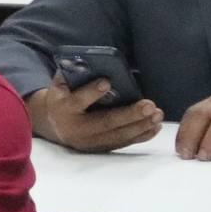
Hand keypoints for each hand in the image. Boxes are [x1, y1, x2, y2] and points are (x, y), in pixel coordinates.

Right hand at [27, 75, 163, 152]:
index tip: (107, 82)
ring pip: (117, 135)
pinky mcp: (99, 148)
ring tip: (157, 114)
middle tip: (149, 105)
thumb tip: (94, 63)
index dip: (91, 92)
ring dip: (140, 125)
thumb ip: (73, 74)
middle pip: (104, 122)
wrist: (53, 123)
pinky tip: (154, 126)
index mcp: (62, 107)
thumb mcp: (62, 84)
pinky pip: (123, 143)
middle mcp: (75, 127)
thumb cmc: (64, 96)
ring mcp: (88, 141)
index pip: (77, 101)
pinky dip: (141, 135)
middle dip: (129, 114)